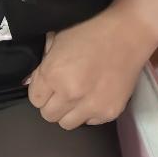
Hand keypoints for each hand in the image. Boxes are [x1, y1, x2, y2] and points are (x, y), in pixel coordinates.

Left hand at [23, 6, 150, 129]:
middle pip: (48, 116)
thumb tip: (31, 81)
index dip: (40, 90)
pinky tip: (94, 95)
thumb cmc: (89, 32)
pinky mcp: (109, 113)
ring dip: (69, 112)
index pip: (34, 99)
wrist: (126, 35)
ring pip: (67, 124)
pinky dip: (89, 112)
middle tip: (62, 90)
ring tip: (77, 95)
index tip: (49, 84)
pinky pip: (90, 122)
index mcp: (53, 74)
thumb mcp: (57, 40)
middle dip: (52, 103)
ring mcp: (91, 106)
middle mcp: (70, 95)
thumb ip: (42, 64)